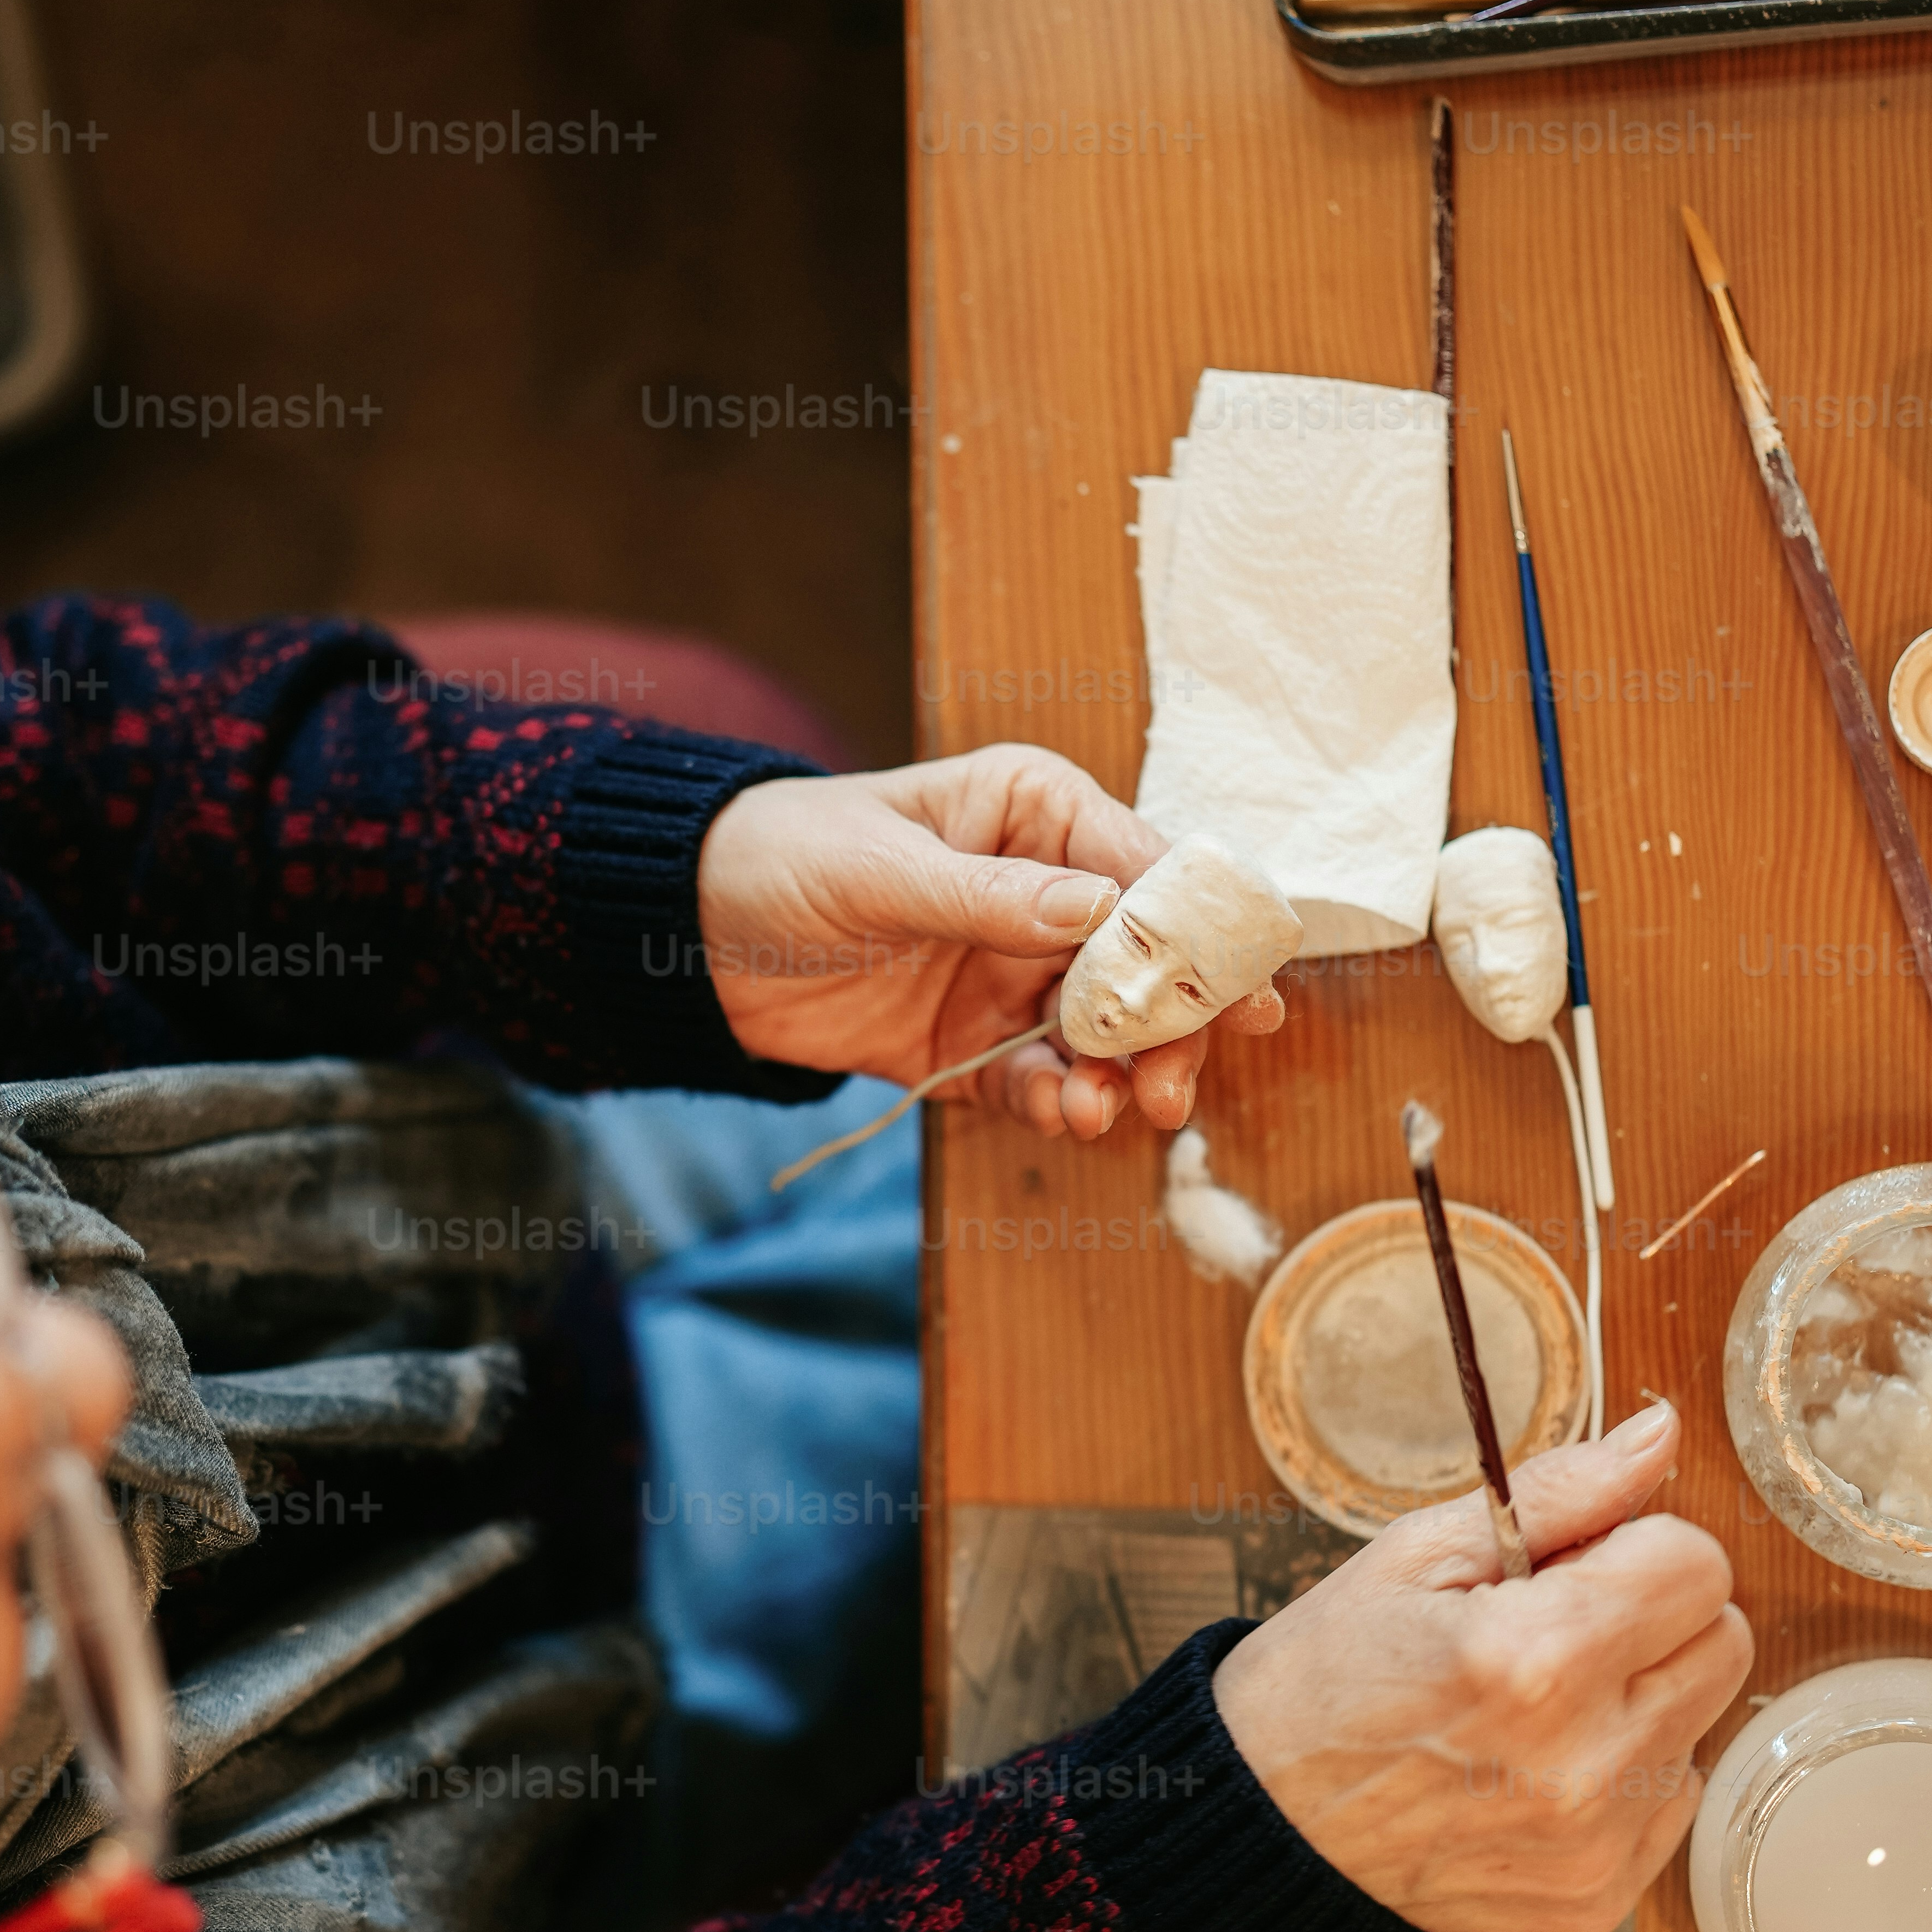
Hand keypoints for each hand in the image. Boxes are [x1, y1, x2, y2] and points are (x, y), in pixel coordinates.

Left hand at [695, 749, 1286, 1138]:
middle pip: (1144, 963)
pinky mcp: (979, 1042)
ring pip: (1103, 1032)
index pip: (1145, 867)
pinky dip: (1059, 1103)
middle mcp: (1045, 893)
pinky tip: (1066, 1118)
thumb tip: (1100, 908)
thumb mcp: (881, 868)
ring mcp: (1015, 973)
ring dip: (1119, 1076)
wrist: (695, 936)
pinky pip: (1040, 1079)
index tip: (1236, 991)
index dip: (1194, 930)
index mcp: (1036, 814)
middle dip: (1169, 1024)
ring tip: (1108, 1111)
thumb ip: (989, 895)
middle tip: (1176, 1083)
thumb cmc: (785, 858)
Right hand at [1211, 1401, 1750, 1931]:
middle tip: (1555, 1630)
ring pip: (1700, 1725)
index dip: (1631, 1548)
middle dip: (1651, 1618)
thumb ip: (1558, 1494)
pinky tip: (1533, 1771)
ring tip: (1533, 1710)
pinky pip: (1666, 1806)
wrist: (1261, 1832)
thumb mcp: (1416, 1556)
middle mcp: (1584, 1761)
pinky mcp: (1595, 1901)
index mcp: (1538, 1657)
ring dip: (1637, 1701)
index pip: (1697, 1564)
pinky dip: (1618, 1779)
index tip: (1567, 1568)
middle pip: (1723, 1643)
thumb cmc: (1322, 1684)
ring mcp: (1595, 1843)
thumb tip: (1659, 1437)